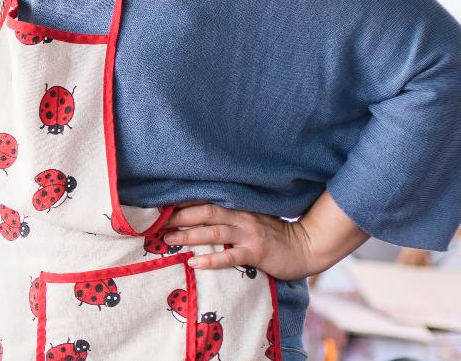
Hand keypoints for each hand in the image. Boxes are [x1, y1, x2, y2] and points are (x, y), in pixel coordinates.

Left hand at [164, 204, 320, 280]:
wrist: (306, 247)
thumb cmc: (275, 234)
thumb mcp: (252, 218)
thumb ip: (230, 215)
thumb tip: (200, 215)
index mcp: (238, 207)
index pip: (206, 201)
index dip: (183, 203)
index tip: (162, 206)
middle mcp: (241, 217)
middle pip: (204, 213)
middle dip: (179, 217)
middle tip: (157, 223)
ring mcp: (249, 235)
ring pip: (213, 232)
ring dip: (188, 236)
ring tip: (168, 240)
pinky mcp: (256, 253)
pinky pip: (230, 257)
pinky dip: (211, 260)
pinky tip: (194, 263)